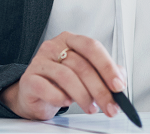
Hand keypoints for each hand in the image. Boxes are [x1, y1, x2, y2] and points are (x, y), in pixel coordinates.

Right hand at [0, 31, 125, 119]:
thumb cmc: (61, 83)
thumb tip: (120, 79)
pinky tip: (66, 102)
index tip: (118, 85)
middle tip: (109, 106)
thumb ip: (104, 73)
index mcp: (70, 40)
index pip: (91, 47)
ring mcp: (39, 62)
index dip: (107, 66)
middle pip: (81, 65)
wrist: (35, 95)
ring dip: (83, 96)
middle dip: (100, 89)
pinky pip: (46, 88)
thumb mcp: (85, 75)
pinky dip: (60, 98)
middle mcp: (53, 47)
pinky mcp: (28, 79)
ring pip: (66, 76)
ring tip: (90, 108)